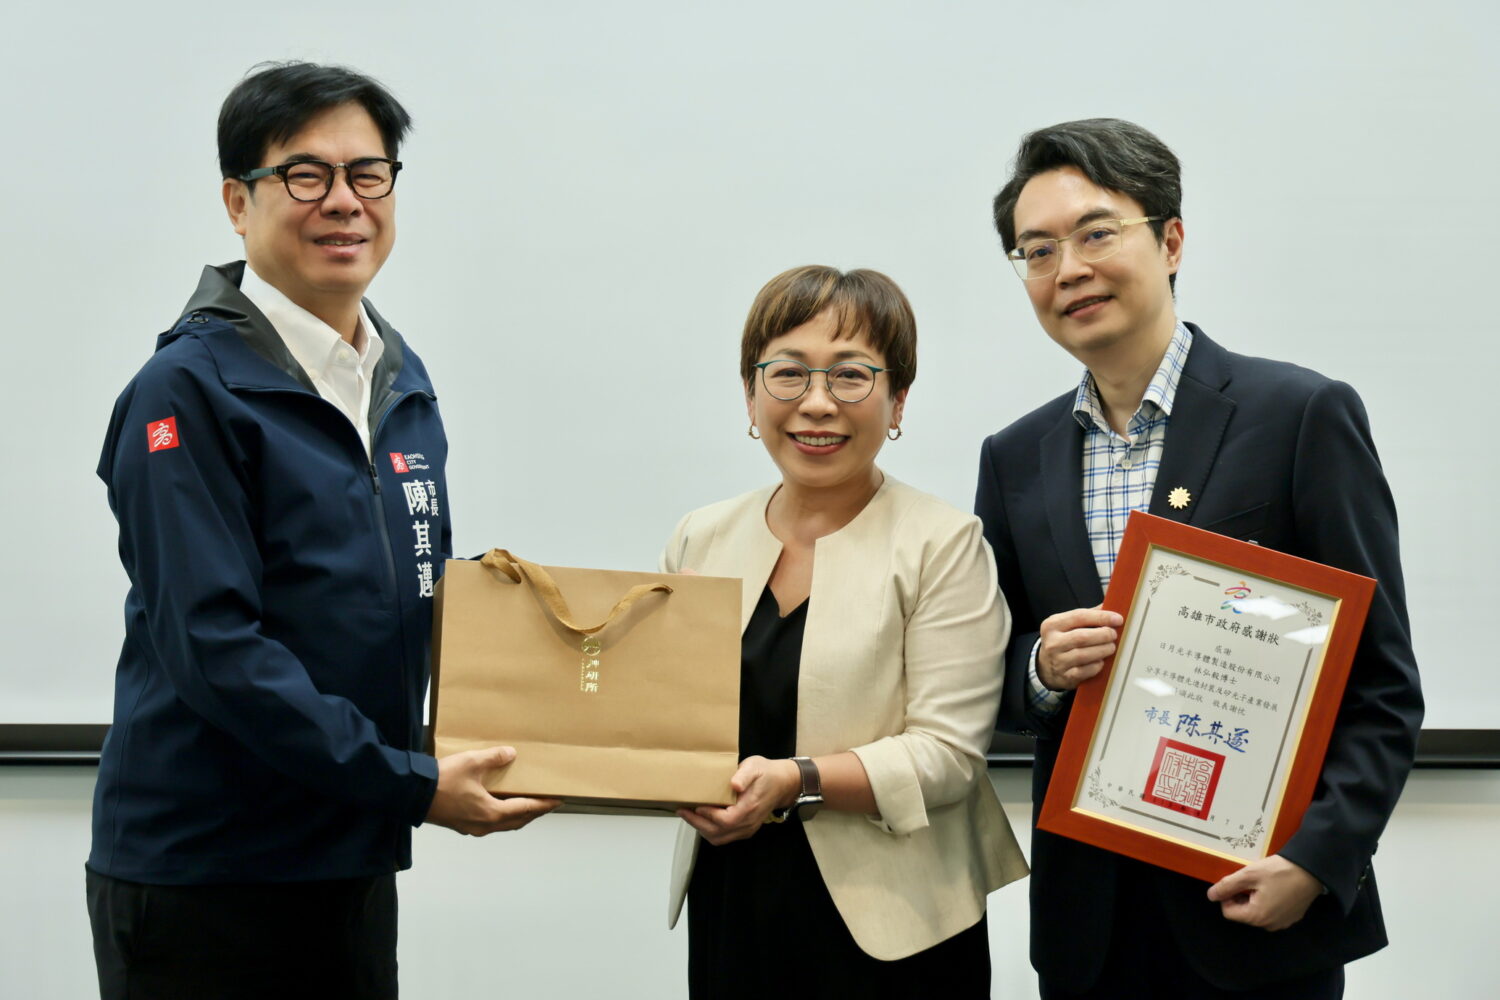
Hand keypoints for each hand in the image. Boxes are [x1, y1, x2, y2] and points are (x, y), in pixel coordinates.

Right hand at [425, 745, 559, 836]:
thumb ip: (494, 758)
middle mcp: (484, 825)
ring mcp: (472, 828)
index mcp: (491, 813)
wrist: (411, 795)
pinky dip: (503, 817)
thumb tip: (511, 754)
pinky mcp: (462, 826)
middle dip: (534, 812)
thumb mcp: (471, 763)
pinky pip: (491, 824)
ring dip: (519, 816)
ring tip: (529, 805)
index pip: (526, 810)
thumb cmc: (441, 781)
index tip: (557, 801)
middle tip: (547, 803)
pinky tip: (501, 807)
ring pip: (504, 825)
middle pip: (517, 821)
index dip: (543, 805)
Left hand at [676, 755, 799, 845]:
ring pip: (720, 838)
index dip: (708, 816)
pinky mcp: (745, 829)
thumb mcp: (755, 766)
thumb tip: (734, 784)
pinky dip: (710, 830)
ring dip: (702, 829)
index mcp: (750, 808)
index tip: (695, 805)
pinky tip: (702, 818)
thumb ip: (744, 775)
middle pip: (719, 833)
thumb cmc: (766, 772)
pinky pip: (725, 837)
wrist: (783, 783)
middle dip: (698, 824)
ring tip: (689, 815)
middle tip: (683, 811)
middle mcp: (748, 823)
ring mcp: (747, 828)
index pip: (726, 820)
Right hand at [1036, 606, 1122, 690]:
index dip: (1101, 617)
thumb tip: (1110, 605)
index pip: (1079, 616)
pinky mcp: (1066, 677)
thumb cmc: (1062, 641)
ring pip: (1085, 654)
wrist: (1046, 667)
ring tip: (1110, 647)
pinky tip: (1101, 661)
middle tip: (1113, 635)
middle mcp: (1053, 643)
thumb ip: (1087, 615)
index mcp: (1052, 625)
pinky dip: (1098, 665)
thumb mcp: (1067, 625)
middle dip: (1104, 635)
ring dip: (1103, 650)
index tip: (1117, 619)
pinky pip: (1087, 671)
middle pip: (1082, 637)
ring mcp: (1058, 661)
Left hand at [1206, 855, 1322, 930]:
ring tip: (1263, 883)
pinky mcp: (1291, 918)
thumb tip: (1211, 896)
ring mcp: (1282, 923)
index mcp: (1257, 916)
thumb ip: (1227, 886)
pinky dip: (1267, 902)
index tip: (1235, 882)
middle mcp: (1269, 925)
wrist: (1312, 871)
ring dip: (1253, 899)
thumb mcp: (1249, 874)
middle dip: (1241, 897)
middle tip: (1250, 880)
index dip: (1227, 896)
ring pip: (1256, 913)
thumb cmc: (1279, 871)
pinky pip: (1271, 912)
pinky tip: (1274, 888)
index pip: (1228, 912)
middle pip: (1243, 913)